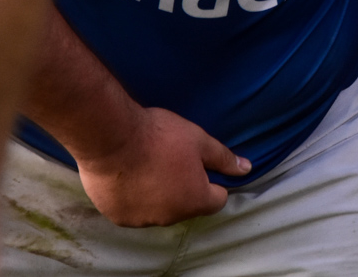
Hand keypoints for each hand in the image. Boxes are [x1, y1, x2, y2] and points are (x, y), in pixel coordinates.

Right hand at [74, 106, 249, 226]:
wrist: (111, 138)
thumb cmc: (159, 137)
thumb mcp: (199, 141)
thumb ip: (223, 159)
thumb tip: (246, 169)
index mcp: (195, 200)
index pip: (216, 199)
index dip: (211, 181)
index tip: (198, 165)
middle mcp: (171, 217)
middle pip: (187, 205)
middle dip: (184, 187)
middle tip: (171, 160)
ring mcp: (143, 220)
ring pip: (159, 209)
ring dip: (158, 194)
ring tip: (148, 166)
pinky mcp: (118, 217)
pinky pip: (134, 210)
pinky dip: (135, 198)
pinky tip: (129, 175)